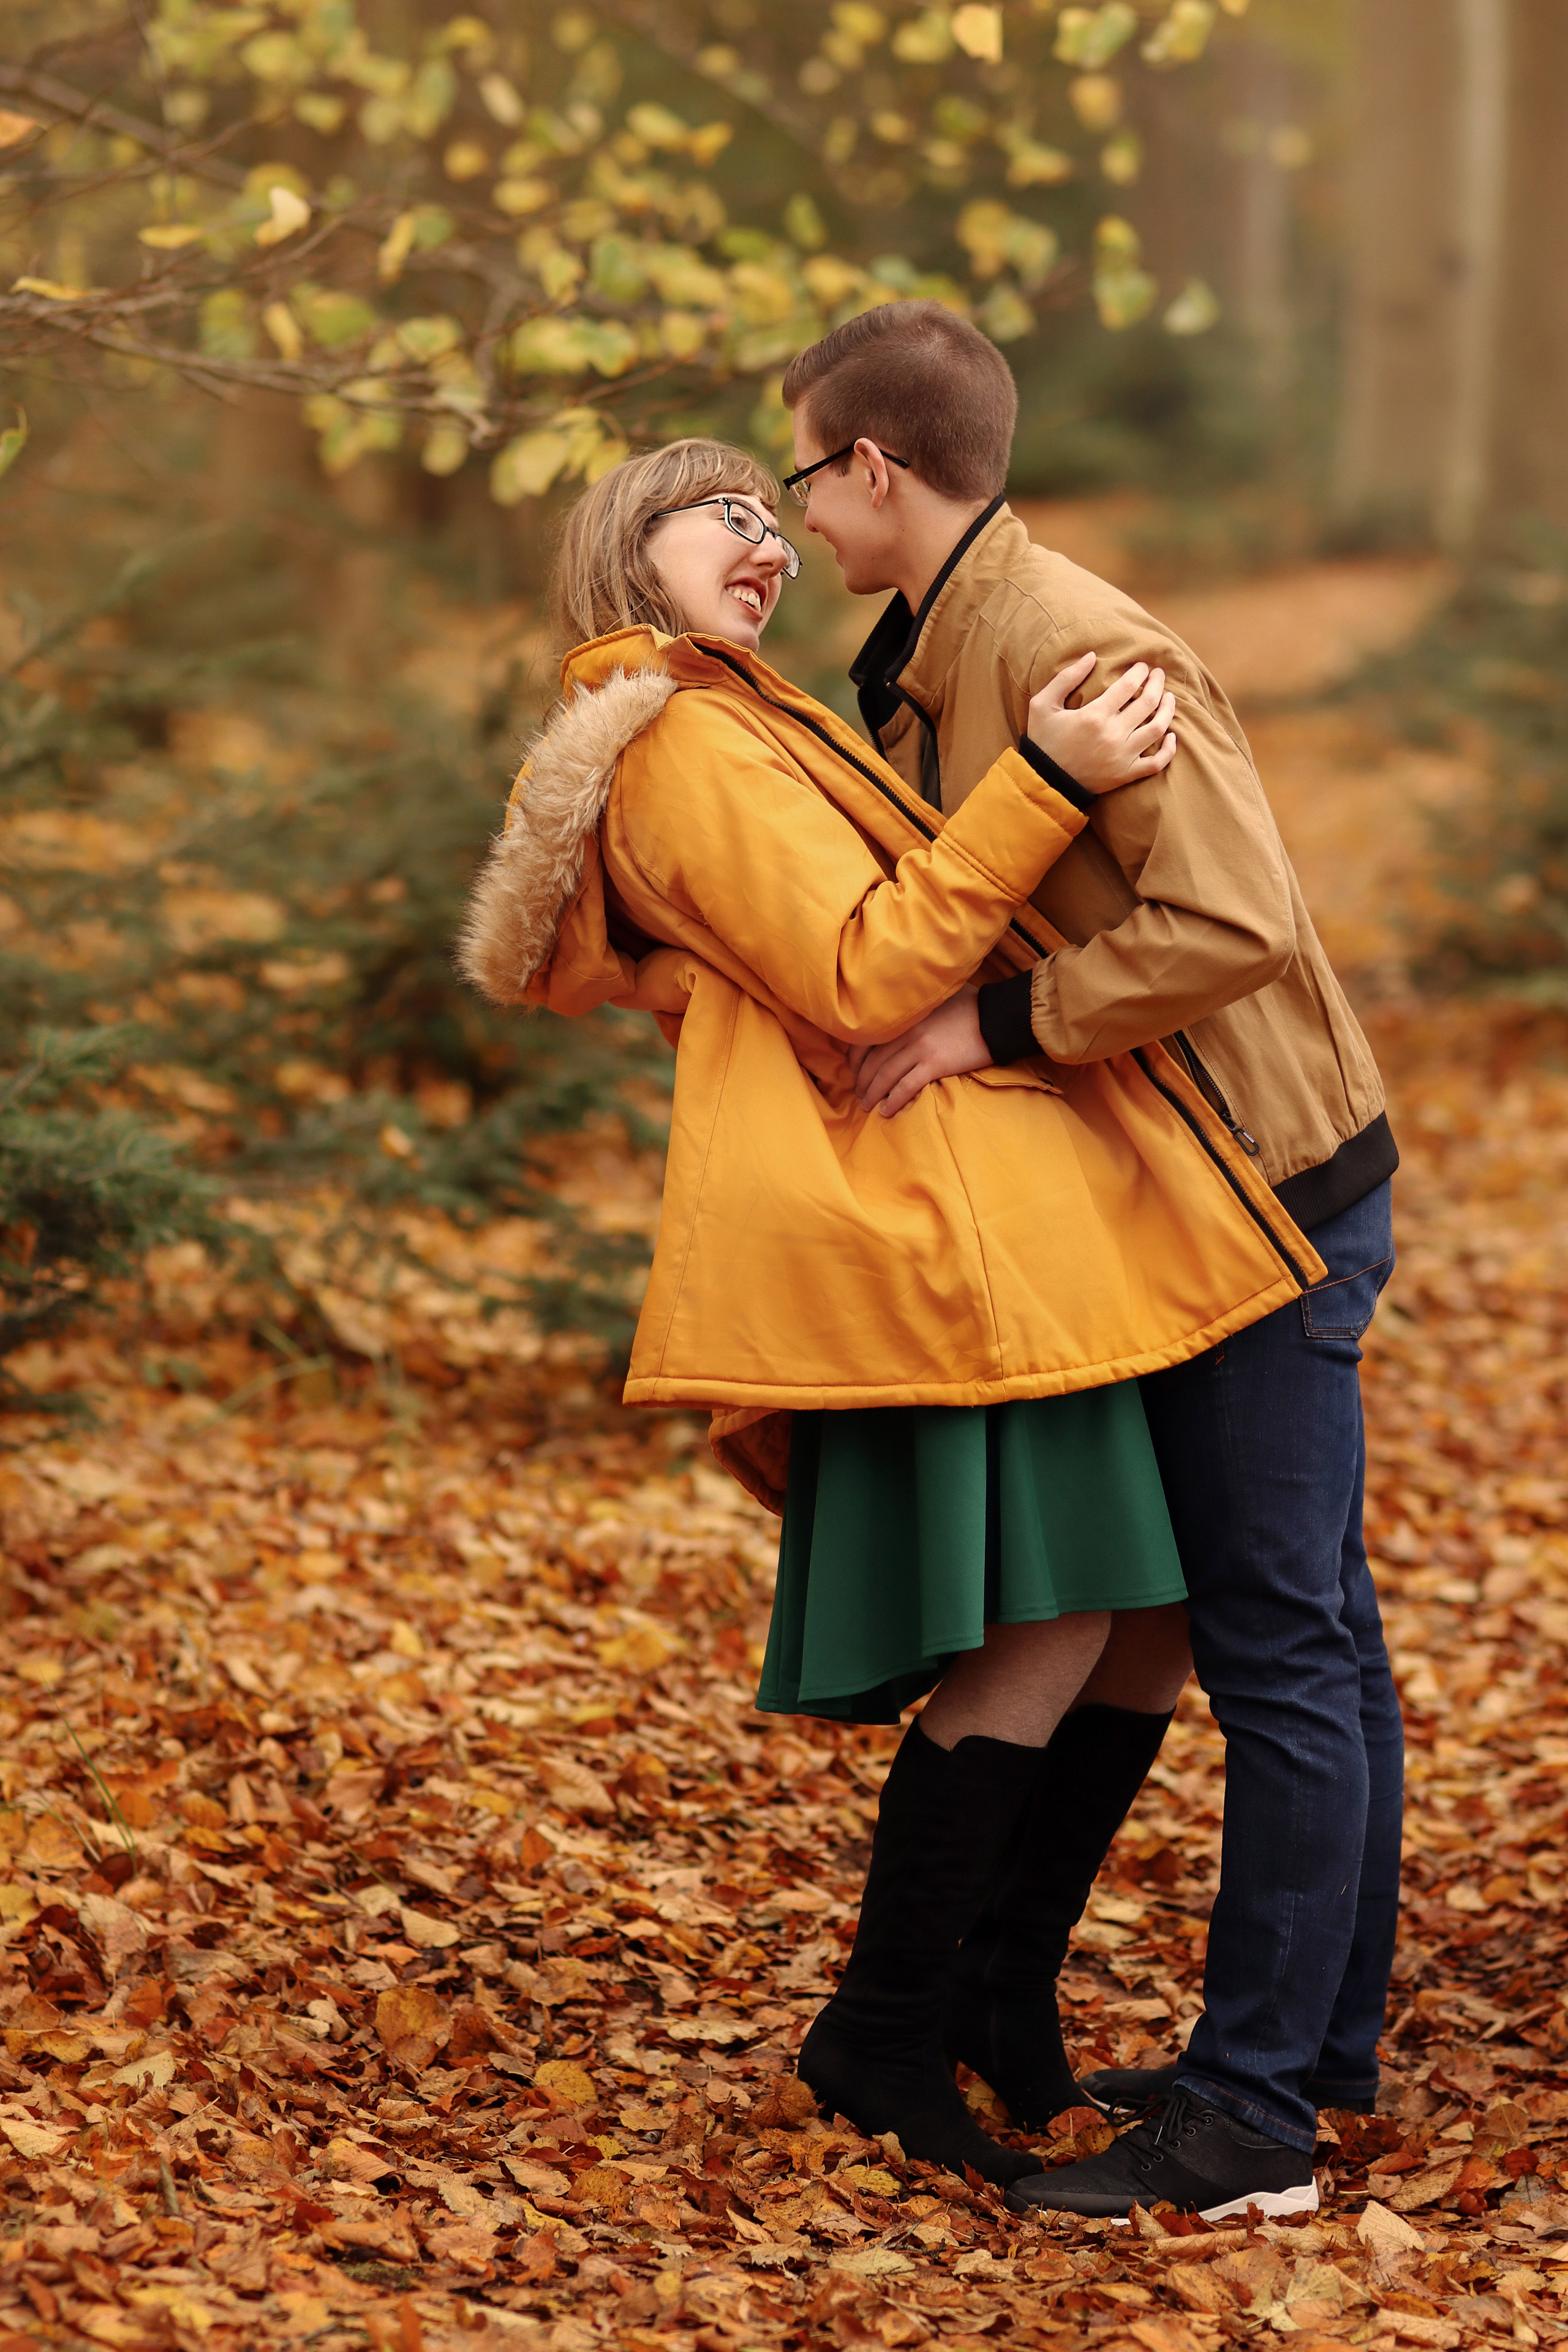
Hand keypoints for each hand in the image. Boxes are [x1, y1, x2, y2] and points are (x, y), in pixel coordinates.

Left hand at [848, 984, 990, 1118]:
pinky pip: (906, 1087)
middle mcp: (906, 1030)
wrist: (997, 1017)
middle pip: (873, 1060)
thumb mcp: (938, 996)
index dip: (855, 1057)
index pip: (868, 1037)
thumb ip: (917, 1004)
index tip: (854, 1069)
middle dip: (861, 1080)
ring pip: (885, 1075)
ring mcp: (919, 1047)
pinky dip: (893, 1101)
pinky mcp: (935, 1064)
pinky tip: (886, 1111)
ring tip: (867, 1105)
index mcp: (905, 1015)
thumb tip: (906, 1008)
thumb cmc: (971, 1004)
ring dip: (872, 1093)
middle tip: (859, 1093)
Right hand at [1027, 651, 1177, 793]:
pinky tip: (1172, 736)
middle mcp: (1113, 735)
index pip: (1129, 685)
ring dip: (1168, 710)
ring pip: (1158, 729)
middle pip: (1148, 702)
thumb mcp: (1042, 704)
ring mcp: (1122, 756)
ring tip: (1169, 698)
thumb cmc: (1043, 741)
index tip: (1142, 666)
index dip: (1140, 671)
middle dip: (1157, 683)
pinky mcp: (1125, 774)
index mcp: (1094, 715)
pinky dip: (1169, 750)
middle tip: (1158, 675)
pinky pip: (1156, 763)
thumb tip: (1092, 656)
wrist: (1044, 781)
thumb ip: (1066, 678)